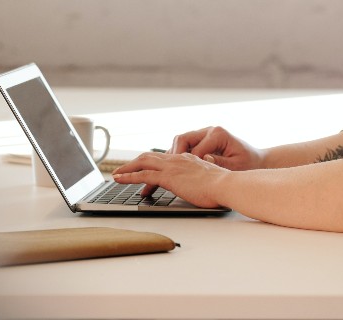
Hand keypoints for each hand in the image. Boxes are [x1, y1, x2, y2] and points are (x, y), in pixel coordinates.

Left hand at [112, 152, 226, 207]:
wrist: (226, 185)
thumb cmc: (223, 186)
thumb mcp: (209, 179)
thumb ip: (201, 179)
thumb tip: (201, 185)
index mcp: (187, 159)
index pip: (164, 158)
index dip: (151, 162)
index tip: (144, 168)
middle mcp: (178, 159)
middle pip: (150, 157)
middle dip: (134, 163)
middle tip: (124, 169)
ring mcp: (172, 167)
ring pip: (143, 163)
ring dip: (127, 168)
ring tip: (116, 174)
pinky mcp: (168, 177)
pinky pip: (143, 175)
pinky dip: (129, 176)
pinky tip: (120, 179)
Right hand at [169, 126, 264, 170]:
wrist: (256, 159)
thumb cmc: (248, 163)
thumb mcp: (236, 165)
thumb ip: (219, 162)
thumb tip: (204, 159)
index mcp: (217, 134)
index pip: (194, 148)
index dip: (186, 163)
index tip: (181, 176)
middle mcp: (209, 131)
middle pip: (182, 139)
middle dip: (174, 155)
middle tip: (168, 172)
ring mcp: (204, 134)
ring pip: (180, 142)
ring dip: (174, 155)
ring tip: (169, 171)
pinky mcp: (202, 140)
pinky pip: (185, 146)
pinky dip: (179, 156)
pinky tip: (176, 169)